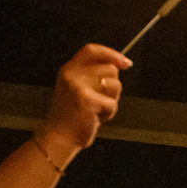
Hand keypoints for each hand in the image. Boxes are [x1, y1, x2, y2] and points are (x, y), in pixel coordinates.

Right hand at [36, 44, 128, 163]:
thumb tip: (120, 64)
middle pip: (110, 68)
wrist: (60, 137)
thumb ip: (93, 75)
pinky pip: (113, 103)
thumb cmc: (74, 115)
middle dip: (114, 86)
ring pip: (114, 84)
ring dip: (112, 99)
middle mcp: (71, 74)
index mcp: (69, 69)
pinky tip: (96, 118)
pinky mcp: (87, 100)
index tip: (126, 62)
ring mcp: (78, 86)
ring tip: (97, 109)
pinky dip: (109, 113)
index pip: (92, 50)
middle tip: (101, 100)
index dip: (111, 53)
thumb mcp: (78, 88)